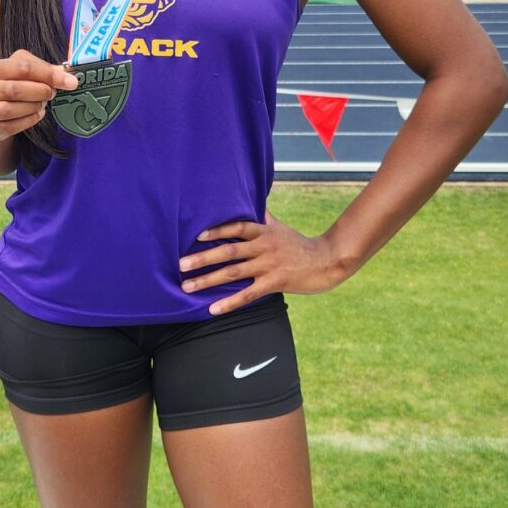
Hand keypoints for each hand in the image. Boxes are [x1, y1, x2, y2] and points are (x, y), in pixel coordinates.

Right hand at [0, 49, 77, 141]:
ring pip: (10, 110)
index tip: (68, 81)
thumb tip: (69, 77)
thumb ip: (44, 70)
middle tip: (52, 93)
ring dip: (33, 107)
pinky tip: (37, 114)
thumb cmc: (7, 83)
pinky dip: (28, 121)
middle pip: (14, 90)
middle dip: (40, 92)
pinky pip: (10, 127)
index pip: (22, 67)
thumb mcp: (22, 69)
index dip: (47, 74)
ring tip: (43, 103)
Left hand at [178, 210, 347, 315]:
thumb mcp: (279, 226)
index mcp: (264, 231)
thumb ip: (262, 215)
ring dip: (208, 280)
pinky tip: (212, 309)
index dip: (217, 230)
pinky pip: (248, 294)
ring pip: (234, 273)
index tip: (197, 236)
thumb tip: (250, 197)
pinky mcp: (275, 283)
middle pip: (229, 251)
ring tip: (188, 287)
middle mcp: (264, 246)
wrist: (326, 261)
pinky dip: (229, 303)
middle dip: (203, 258)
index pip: (237, 227)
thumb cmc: (298, 244)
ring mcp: (269, 265)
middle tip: (181, 264)